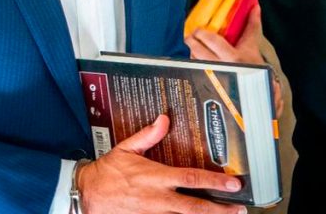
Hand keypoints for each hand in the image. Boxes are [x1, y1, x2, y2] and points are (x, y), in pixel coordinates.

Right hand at [77, 115, 245, 213]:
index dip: (214, 182)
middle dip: (219, 210)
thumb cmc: (107, 172)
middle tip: (239, 209)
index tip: (233, 184)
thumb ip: (148, 136)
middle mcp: (157, 198)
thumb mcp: (126, 148)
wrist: (86, 195)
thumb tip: (164, 120)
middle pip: (195, 207)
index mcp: (155, 176)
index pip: (190, 179)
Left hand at [186, 6, 283, 117]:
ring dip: (192, 52)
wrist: (260, 94)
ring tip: (193, 46)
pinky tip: (195, 60)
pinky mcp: (210, 87)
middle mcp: (223, 68)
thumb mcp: (253, 47)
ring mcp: (215, 78)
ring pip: (195, 61)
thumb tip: (255, 6)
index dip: (201, 33)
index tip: (198, 29)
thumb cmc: (256, 68)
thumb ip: (252, 26)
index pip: (213, 41)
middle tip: (191, 36)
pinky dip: (193, 64)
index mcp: (235, 58)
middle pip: (198, 50)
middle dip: (191, 40)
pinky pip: (196, 72)